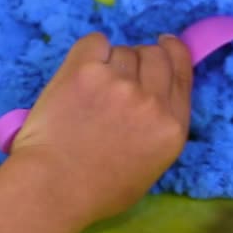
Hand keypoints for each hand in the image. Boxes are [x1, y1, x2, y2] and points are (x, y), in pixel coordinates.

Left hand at [7, 32, 194, 225]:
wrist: (51, 189)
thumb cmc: (98, 190)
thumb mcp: (151, 165)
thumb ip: (160, 127)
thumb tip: (154, 97)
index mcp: (172, 126)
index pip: (182, 71)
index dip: (174, 52)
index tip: (165, 43)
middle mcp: (151, 100)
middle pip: (155, 55)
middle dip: (141, 59)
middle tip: (120, 74)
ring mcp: (118, 83)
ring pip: (123, 50)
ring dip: (111, 62)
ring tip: (92, 89)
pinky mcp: (85, 71)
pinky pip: (95, 42)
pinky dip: (89, 52)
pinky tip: (80, 72)